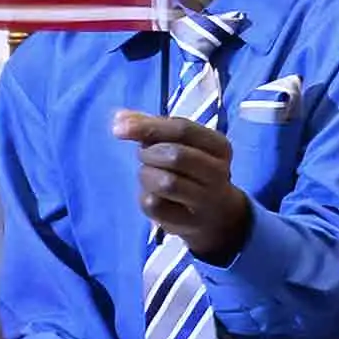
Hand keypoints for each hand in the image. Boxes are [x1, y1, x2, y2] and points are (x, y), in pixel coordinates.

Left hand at [117, 111, 250, 261]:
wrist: (217, 216)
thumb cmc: (194, 171)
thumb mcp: (184, 145)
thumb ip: (153, 127)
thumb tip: (119, 117)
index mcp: (219, 146)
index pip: (183, 129)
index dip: (149, 126)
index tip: (119, 127)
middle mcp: (218, 172)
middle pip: (176, 155)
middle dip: (149, 153)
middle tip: (145, 156)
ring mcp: (205, 200)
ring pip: (165, 182)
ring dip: (146, 175)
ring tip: (151, 175)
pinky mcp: (186, 222)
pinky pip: (153, 204)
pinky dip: (145, 196)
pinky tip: (154, 195)